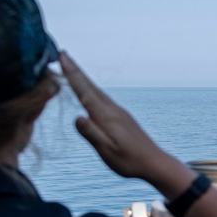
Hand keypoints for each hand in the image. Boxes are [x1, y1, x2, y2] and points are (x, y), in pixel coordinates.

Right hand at [59, 51, 166, 179]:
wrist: (154, 163)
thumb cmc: (130, 161)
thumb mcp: (108, 151)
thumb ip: (92, 134)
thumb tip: (77, 117)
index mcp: (106, 117)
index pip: (85, 91)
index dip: (72, 74)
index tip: (62, 57)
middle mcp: (112, 110)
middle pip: (90, 86)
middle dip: (75, 70)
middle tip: (62, 53)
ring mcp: (118, 112)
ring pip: (96, 91)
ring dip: (83, 79)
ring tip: (71, 68)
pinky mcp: (121, 117)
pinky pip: (102, 98)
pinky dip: (91, 90)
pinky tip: (89, 91)